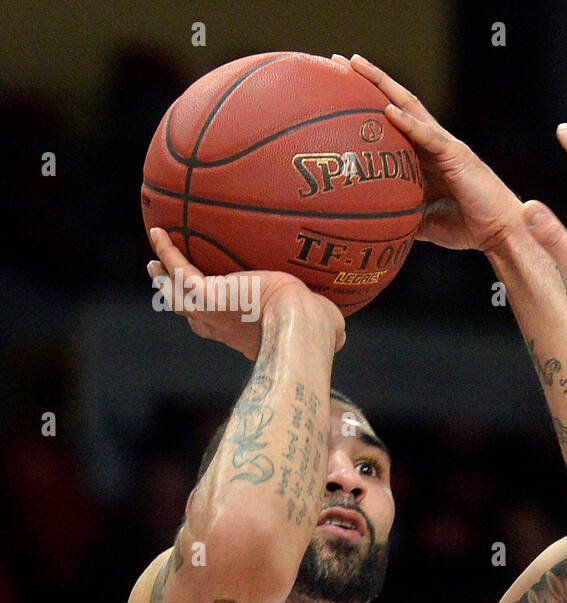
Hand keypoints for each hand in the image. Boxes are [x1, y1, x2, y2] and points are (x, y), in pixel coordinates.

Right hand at [146, 228, 345, 359]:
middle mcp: (223, 326)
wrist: (300, 324)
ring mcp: (211, 312)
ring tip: (154, 262)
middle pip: (191, 314)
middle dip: (179, 300)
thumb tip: (340, 329)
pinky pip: (179, 267)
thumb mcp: (319, 326)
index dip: (213, 318)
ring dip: (164, 276)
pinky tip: (158, 231)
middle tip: (166, 285)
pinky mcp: (207, 295)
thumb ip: (324, 326)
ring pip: (176, 293)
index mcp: (246, 334)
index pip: (221, 327)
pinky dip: (167, 250)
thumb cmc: (318, 328)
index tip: (210, 309)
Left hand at [340, 53, 524, 252]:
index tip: (341, 88)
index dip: (369, 103)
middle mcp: (435, 144)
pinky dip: (408, 122)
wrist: (500, 233)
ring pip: (411, 108)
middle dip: (371, 79)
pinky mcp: (457, 155)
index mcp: (427, 156)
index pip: (394, 121)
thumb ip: (403, 214)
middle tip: (340, 60)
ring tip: (355, 65)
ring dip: (383, 85)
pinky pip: (428, 135)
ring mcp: (446, 146)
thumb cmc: (468, 226)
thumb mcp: (425, 220)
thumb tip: (375, 223)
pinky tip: (387, 110)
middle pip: (399, 103)